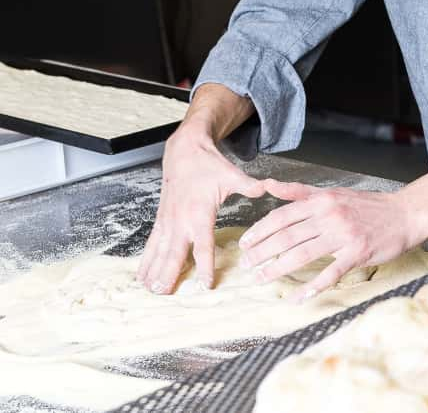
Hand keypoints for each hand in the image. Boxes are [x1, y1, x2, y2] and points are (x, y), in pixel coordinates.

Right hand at [137, 120, 265, 293]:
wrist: (184, 153)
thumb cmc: (208, 166)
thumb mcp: (231, 175)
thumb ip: (248, 185)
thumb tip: (266, 187)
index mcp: (200, 214)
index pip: (203, 246)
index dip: (204, 266)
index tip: (205, 284)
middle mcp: (180, 221)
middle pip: (174, 253)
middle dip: (169, 274)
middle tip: (164, 294)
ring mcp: (168, 222)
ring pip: (158, 251)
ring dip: (153, 271)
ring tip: (150, 291)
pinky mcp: (161, 220)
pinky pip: (151, 244)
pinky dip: (145, 260)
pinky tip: (141, 276)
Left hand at [237, 180, 426, 301]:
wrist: (405, 214)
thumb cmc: (369, 206)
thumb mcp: (333, 192)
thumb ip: (299, 191)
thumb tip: (269, 184)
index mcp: (323, 200)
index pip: (282, 216)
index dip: (259, 231)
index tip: (244, 244)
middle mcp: (331, 216)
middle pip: (287, 236)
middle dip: (262, 252)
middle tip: (247, 265)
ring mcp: (344, 235)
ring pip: (303, 254)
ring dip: (278, 269)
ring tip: (262, 278)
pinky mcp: (358, 253)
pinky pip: (330, 273)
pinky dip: (312, 287)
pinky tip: (298, 297)